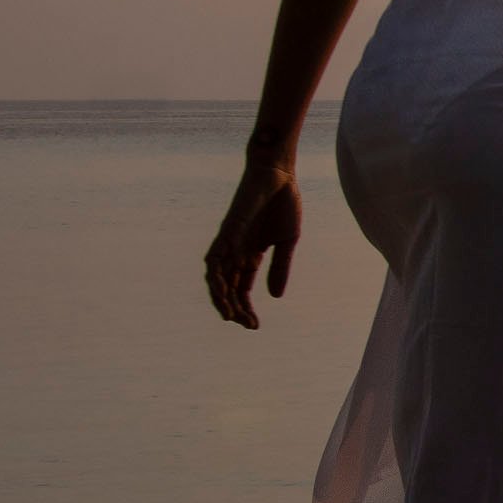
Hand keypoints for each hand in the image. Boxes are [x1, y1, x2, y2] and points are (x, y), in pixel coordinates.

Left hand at [205, 162, 303, 328]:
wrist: (277, 176)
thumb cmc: (283, 204)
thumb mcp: (287, 242)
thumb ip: (280, 268)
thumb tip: (274, 297)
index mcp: (251, 255)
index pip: (242, 289)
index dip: (246, 308)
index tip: (254, 326)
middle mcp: (236, 252)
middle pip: (228, 288)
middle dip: (234, 308)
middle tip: (245, 324)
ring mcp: (229, 243)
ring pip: (217, 277)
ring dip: (221, 297)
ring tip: (229, 315)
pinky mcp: (227, 232)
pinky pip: (215, 257)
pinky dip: (215, 275)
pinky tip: (220, 290)